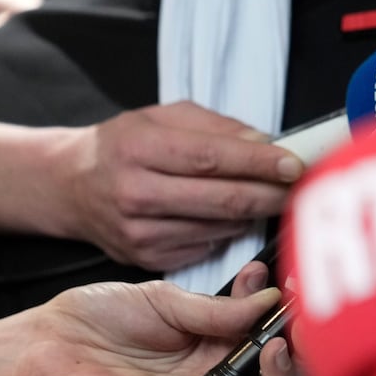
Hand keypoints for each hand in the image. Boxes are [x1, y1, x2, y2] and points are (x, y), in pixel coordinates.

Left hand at [20, 262, 291, 375]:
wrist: (45, 345)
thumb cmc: (94, 317)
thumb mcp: (164, 298)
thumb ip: (216, 308)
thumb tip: (267, 300)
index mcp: (208, 332)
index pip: (261, 330)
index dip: (283, 315)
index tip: (292, 292)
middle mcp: (207, 366)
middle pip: (268, 371)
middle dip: (294, 348)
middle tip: (293, 327)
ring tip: (279, 352)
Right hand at [60, 102, 301, 269]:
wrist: (71, 186)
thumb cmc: (125, 145)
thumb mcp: (163, 117)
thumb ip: (217, 127)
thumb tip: (265, 143)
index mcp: (139, 148)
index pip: (211, 158)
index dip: (259, 163)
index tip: (295, 163)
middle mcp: (135, 193)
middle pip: (222, 200)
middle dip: (272, 194)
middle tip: (304, 186)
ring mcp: (139, 232)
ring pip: (220, 227)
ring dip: (256, 214)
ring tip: (277, 197)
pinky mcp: (146, 258)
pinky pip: (206, 246)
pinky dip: (230, 231)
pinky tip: (236, 215)